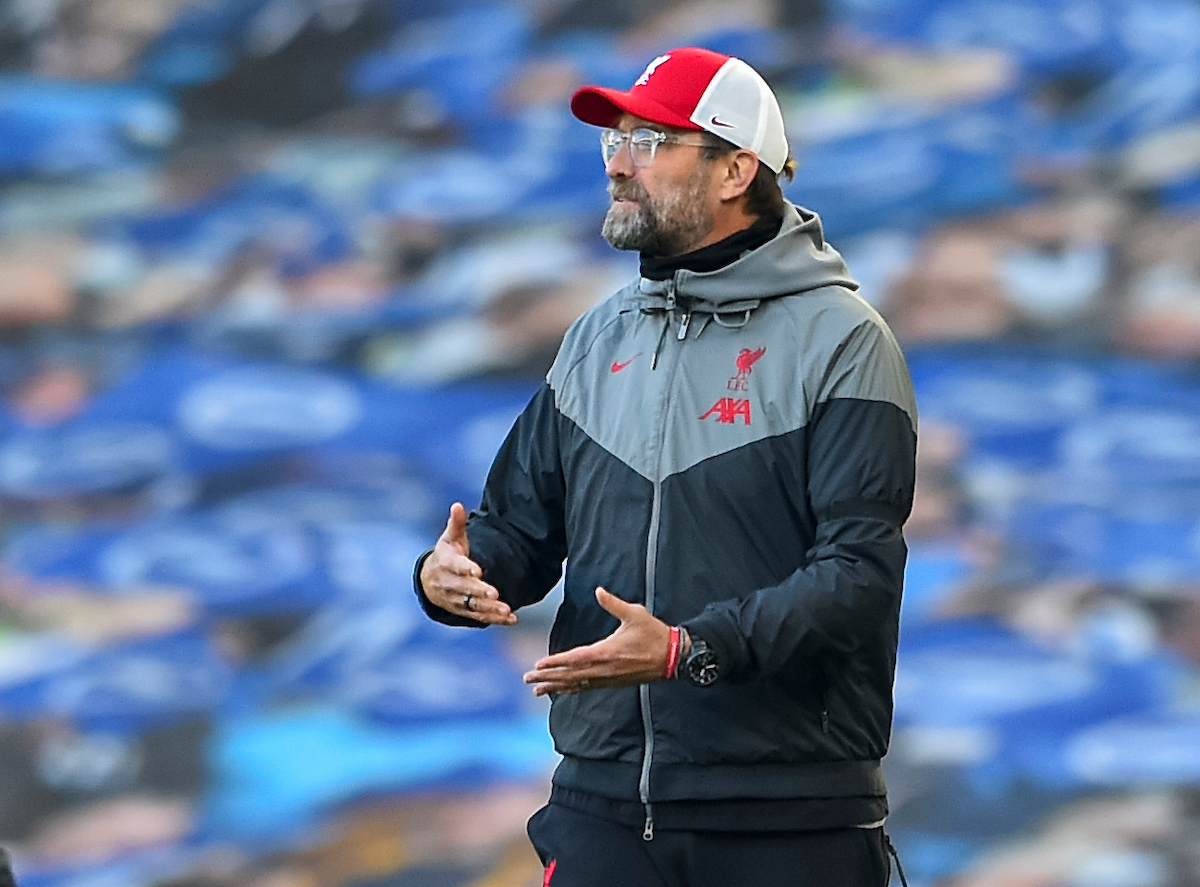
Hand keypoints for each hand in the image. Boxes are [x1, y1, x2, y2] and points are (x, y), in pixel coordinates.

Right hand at [420, 502, 515, 624]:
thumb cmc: (446, 555)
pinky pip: (480, 617)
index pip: (455, 566)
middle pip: (465, 589)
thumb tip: (457, 505)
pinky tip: (511, 619)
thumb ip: (456, 523)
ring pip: (473, 606)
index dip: (466, 568)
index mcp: (446, 564)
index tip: (477, 570)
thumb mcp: (449, 538)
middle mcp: (450, 584)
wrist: (430, 582)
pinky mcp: (464, 611)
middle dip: (479, 591)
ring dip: (490, 609)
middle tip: (495, 593)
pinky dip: (495, 619)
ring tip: (507, 609)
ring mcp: (457, 600)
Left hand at [523, 587, 668, 695]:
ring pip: (577, 685)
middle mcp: (604, 669)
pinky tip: (563, 690)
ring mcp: (608, 678)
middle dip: (548, 678)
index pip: (575, 659)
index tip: (538, 665)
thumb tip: (598, 591)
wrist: (673, 657)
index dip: (555, 663)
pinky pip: (588, 688)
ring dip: (557, 687)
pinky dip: (572, 689)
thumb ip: (613, 603)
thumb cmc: (653, 634)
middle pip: (570, 676)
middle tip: (528, 679)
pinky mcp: (613, 683)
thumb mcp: (635, 613)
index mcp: (606, 652)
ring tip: (538, 690)